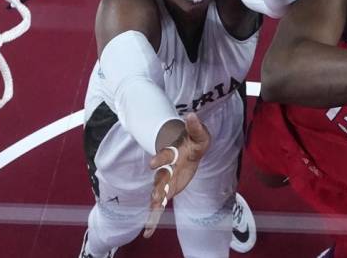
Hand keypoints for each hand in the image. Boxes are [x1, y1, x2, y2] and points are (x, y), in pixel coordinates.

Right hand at [143, 113, 209, 237]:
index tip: (153, 164)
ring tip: (151, 219)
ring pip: (157, 193)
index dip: (159, 159)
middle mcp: (165, 168)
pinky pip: (158, 204)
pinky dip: (153, 216)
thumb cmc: (193, 141)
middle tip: (156, 198)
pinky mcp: (167, 189)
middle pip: (159, 178)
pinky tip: (147, 230)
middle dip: (157, 187)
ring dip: (155, 204)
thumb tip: (191, 115)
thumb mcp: (198, 134)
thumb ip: (195, 126)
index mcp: (172, 153)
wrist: (186, 149)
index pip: (165, 156)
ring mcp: (165, 179)